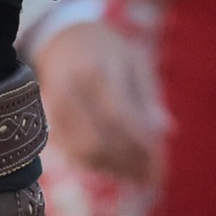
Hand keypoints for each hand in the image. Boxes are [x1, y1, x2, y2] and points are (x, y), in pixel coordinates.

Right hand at [32, 19, 166, 183]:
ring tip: (140, 178)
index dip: (139, 143)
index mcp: (94, 69)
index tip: (161, 163)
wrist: (62, 36)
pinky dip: (96, 166)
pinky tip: (118, 169)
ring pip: (82, 150)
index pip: (117, 115)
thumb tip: (166, 130)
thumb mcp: (133, 58)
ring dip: (114, 169)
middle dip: (128, 164)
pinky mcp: (48, 119)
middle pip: (97, 139)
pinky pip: (71, 152)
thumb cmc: (107, 47)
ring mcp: (54, 105)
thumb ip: (148, 93)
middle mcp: (69, 88)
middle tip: (154, 178)